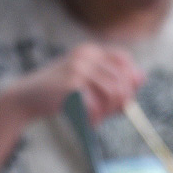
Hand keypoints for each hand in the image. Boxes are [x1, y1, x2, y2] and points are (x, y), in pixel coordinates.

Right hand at [7, 42, 144, 124]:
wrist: (30, 97)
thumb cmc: (63, 94)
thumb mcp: (90, 85)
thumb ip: (115, 82)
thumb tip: (142, 77)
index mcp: (92, 51)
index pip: (125, 61)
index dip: (130, 81)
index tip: (124, 98)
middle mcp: (86, 54)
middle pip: (123, 80)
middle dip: (122, 102)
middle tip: (111, 114)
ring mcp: (79, 67)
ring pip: (114, 92)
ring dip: (109, 111)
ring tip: (98, 118)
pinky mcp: (71, 83)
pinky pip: (97, 105)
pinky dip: (95, 118)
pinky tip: (87, 121)